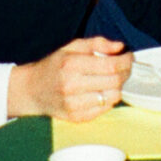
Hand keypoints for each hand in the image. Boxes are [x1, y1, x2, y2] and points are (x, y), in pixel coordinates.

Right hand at [8, 36, 131, 122]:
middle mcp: (72, 85)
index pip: (110, 65)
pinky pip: (104, 109)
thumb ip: (97, 43)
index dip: (125, 61)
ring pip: (112, 97)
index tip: (129, 57)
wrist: (32, 90)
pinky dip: (108, 100)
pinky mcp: (77, 117)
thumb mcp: (71, 47)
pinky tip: (101, 91)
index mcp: (71, 65)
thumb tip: (119, 47)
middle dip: (125, 73)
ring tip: (112, 80)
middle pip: (114, 81)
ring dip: (118, 87)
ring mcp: (74, 104)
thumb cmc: (53, 67)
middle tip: (124, 68)